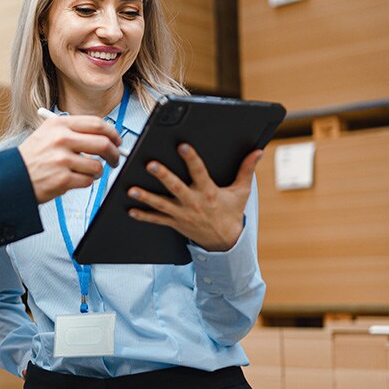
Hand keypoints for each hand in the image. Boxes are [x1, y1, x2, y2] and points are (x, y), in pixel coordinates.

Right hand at [18, 115, 121, 202]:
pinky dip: (85, 182)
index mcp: (58, 124)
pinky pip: (88, 181)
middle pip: (103, 143)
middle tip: (115, 159)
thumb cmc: (32, 157)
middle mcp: (61, 139)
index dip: (112, 133)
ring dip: (97, 172)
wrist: (11, 177)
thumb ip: (75, 132)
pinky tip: (72, 179)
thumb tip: (105, 137)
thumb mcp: (47, 134)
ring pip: (97, 166)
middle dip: (114, 153)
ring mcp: (61, 159)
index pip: (96, 123)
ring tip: (84, 172)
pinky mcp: (62, 179)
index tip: (116, 141)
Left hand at [126, 144, 262, 251]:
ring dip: (146, 197)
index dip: (192, 159)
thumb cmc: (231, 212)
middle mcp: (193, 202)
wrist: (226, 242)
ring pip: (161, 204)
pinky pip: (157, 220)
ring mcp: (182, 214)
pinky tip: (130, 209)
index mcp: (209, 192)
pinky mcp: (175, 223)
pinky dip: (143, 215)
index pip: (199, 172)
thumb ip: (246, 170)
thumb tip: (257, 151)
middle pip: (176, 187)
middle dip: (163, 176)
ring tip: (131, 189)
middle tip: (150, 165)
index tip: (183, 146)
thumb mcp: (241, 192)